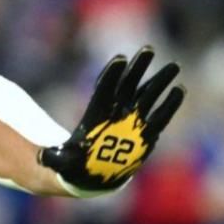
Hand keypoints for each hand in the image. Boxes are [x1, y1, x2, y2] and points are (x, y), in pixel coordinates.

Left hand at [39, 47, 184, 195]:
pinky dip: (170, 104)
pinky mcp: (146, 132)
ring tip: (173, 65)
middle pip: (128, 84)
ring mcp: (132, 120)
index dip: (113, 74)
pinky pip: (160, 115)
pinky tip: (179, 90)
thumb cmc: (76, 165)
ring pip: (147, 94)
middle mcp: (116, 112)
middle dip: (138, 68)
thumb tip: (43, 158)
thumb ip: (56, 159)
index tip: (121, 59)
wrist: (93, 173)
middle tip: (148, 50)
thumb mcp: (62, 163)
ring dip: (160, 80)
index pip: (105, 88)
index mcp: (96, 113)